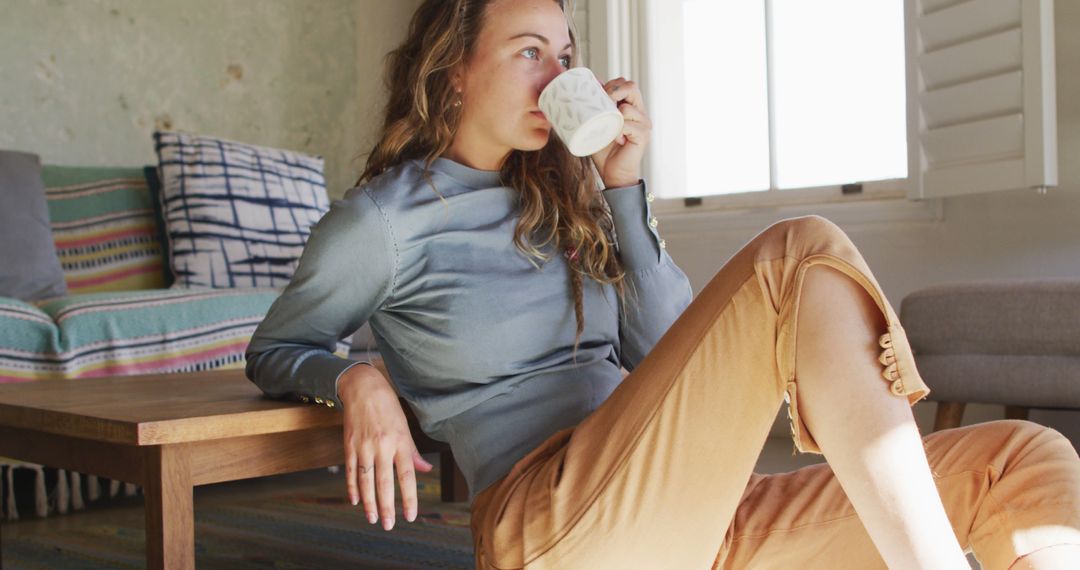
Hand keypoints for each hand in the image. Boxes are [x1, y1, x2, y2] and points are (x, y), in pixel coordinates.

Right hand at [337, 364, 433, 530]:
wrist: (362, 387)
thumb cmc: (388, 406)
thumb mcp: (405, 426)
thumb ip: (413, 451)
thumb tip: (425, 469)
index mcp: (400, 442)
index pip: (406, 476)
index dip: (408, 497)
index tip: (410, 515)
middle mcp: (382, 446)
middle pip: (384, 482)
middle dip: (387, 506)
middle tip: (389, 525)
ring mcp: (363, 446)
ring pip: (366, 480)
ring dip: (369, 502)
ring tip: (373, 519)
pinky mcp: (349, 445)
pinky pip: (351, 470)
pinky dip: (352, 487)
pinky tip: (355, 501)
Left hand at [590, 75, 651, 188]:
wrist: (612, 174)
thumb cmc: (604, 150)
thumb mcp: (597, 124)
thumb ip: (595, 108)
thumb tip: (584, 88)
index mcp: (632, 107)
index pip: (626, 84)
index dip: (611, 85)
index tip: (598, 95)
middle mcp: (641, 113)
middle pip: (632, 87)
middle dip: (613, 91)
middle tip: (601, 104)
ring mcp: (644, 123)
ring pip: (627, 107)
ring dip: (612, 116)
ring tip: (608, 130)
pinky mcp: (643, 135)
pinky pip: (627, 125)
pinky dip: (616, 131)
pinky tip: (616, 140)